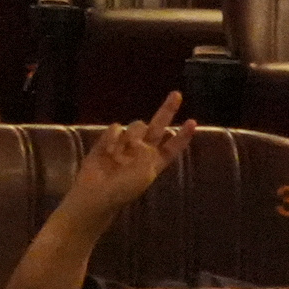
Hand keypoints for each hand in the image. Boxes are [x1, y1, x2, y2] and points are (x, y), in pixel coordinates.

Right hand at [75, 92, 193, 208]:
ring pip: (136, 125)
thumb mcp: (146, 173)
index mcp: (155, 162)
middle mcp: (142, 150)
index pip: (173, 146)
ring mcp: (125, 145)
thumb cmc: (124, 188)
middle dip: (167, 110)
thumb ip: (149, 151)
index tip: (192, 122)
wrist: (96, 193)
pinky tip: (108, 150)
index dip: (183, 135)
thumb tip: (139, 137)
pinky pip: (116, 128)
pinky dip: (113, 137)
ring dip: (133, 134)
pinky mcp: (107, 141)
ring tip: (124, 150)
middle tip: (177, 94)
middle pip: (158, 127)